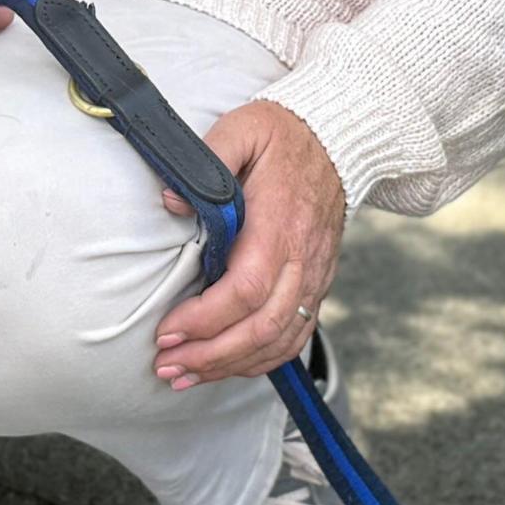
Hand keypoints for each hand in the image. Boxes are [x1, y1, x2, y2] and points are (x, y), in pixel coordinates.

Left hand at [153, 100, 344, 387]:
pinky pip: (295, 336)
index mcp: (281, 223)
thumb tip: (171, 201)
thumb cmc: (284, 135)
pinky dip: (261, 361)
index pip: (246, 288)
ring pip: (280, 340)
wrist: (339, 139)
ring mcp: (315, 276)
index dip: (205, 319)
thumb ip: (208, 157)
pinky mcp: (318, 284)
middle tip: (166, 366)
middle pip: (262, 327)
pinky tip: (226, 367)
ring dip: (231, 366)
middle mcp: (303, 258)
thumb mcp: (242, 129)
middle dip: (210, 355)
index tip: (166, 331)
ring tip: (185, 376)